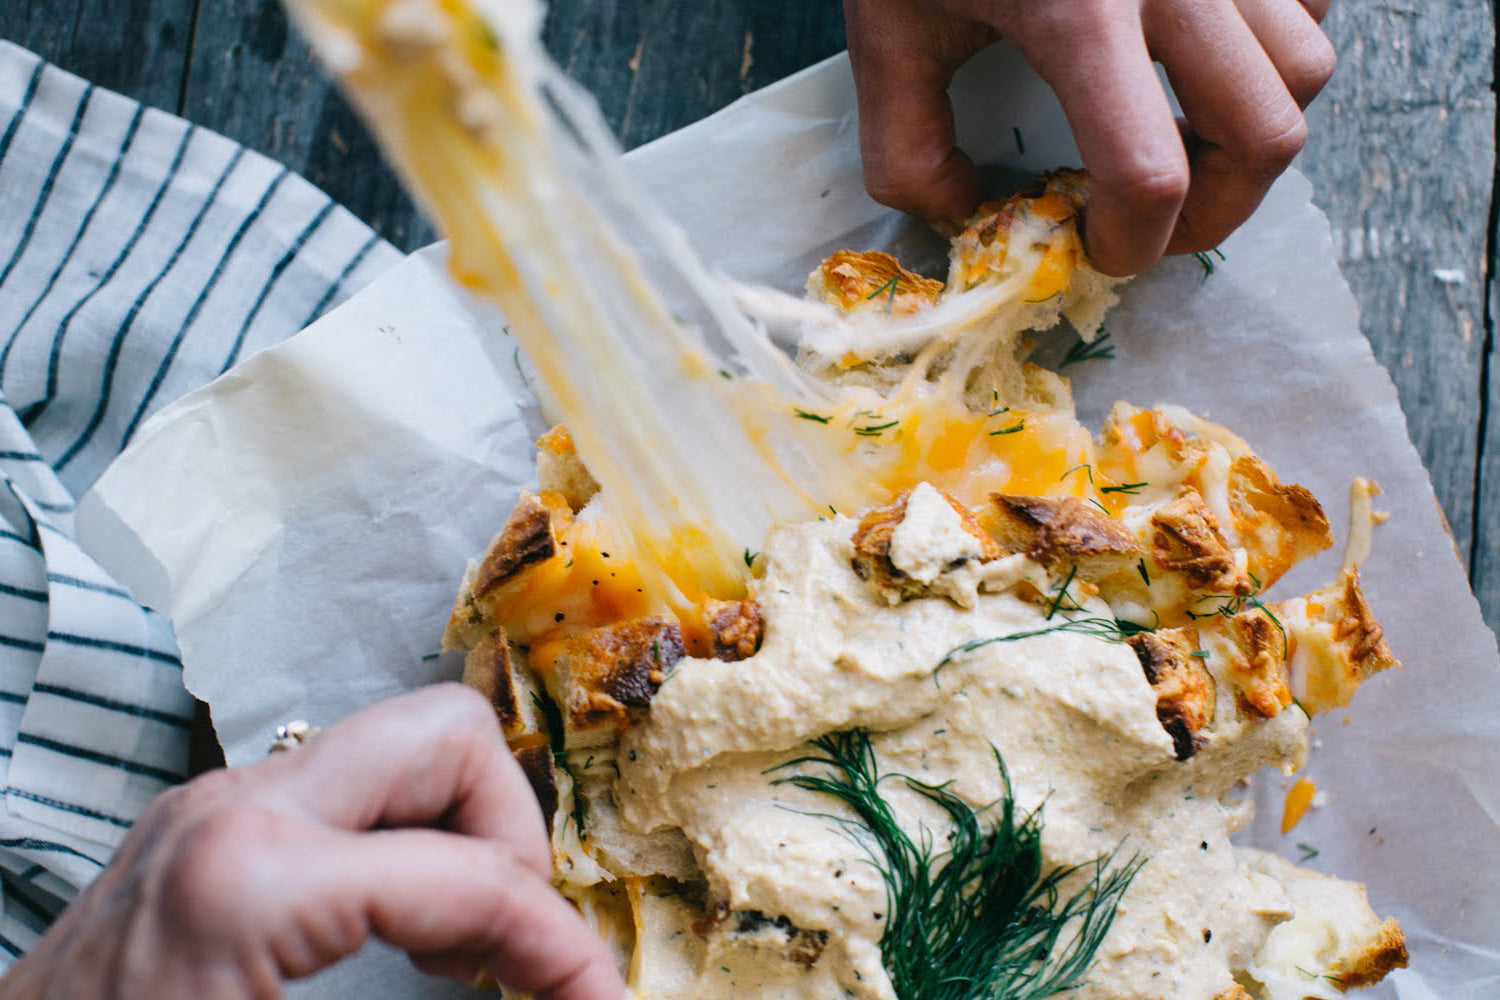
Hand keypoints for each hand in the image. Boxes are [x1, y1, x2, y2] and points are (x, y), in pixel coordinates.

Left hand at [1, 685, 624, 999]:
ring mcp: (214, 803)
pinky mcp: (202, 822)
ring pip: (403, 745)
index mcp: (254, 883)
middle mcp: (237, 808)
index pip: (475, 880)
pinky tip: (393, 932)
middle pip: (450, 737)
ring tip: (455, 948)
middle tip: (510, 946)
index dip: (564, 952)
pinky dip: (404, 844)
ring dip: (461, 834)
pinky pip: (348, 788)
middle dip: (513, 841)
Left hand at [842, 0, 1335, 274]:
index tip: (1098, 250)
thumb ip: (907, 150)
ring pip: (1304, 69)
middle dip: (1216, 212)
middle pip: (1266, 134)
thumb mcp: (887, 35)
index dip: (1132, 245)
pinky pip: (1311, 2)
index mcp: (1080, 15)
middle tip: (1157, 228)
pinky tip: (1205, 60)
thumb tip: (965, 219)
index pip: (1150, 176)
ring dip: (1250, 131)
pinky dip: (1274, 51)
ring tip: (1181, 141)